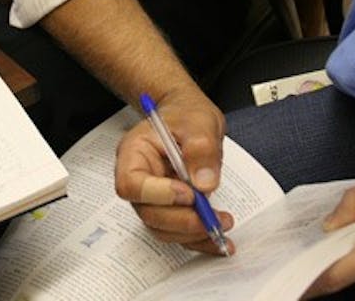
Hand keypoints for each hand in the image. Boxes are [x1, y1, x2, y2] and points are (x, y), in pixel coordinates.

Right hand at [114, 87, 234, 253]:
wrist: (189, 117)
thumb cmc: (186, 114)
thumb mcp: (198, 122)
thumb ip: (201, 149)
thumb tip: (204, 183)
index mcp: (134, 153)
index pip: (132, 183)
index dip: (158, 195)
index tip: (188, 193)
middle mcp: (139, 179)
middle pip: (148, 213)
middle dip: (182, 221)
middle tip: (212, 218)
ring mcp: (153, 197)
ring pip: (163, 228)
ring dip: (192, 233)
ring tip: (222, 224)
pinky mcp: (170, 208)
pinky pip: (178, 231)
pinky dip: (198, 239)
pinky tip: (219, 239)